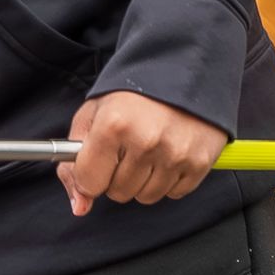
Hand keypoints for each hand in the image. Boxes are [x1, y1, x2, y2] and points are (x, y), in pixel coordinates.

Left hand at [59, 90, 227, 216]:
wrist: (184, 68)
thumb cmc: (134, 94)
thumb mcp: (92, 115)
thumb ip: (74, 163)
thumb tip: (80, 206)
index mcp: (113, 125)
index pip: (90, 183)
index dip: (91, 174)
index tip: (100, 160)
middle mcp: (146, 141)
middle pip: (118, 193)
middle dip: (119, 176)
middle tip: (129, 147)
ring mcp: (176, 153)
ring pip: (146, 196)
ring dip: (145, 179)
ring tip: (152, 148)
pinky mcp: (200, 161)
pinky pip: (174, 193)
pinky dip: (171, 179)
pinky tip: (171, 152)